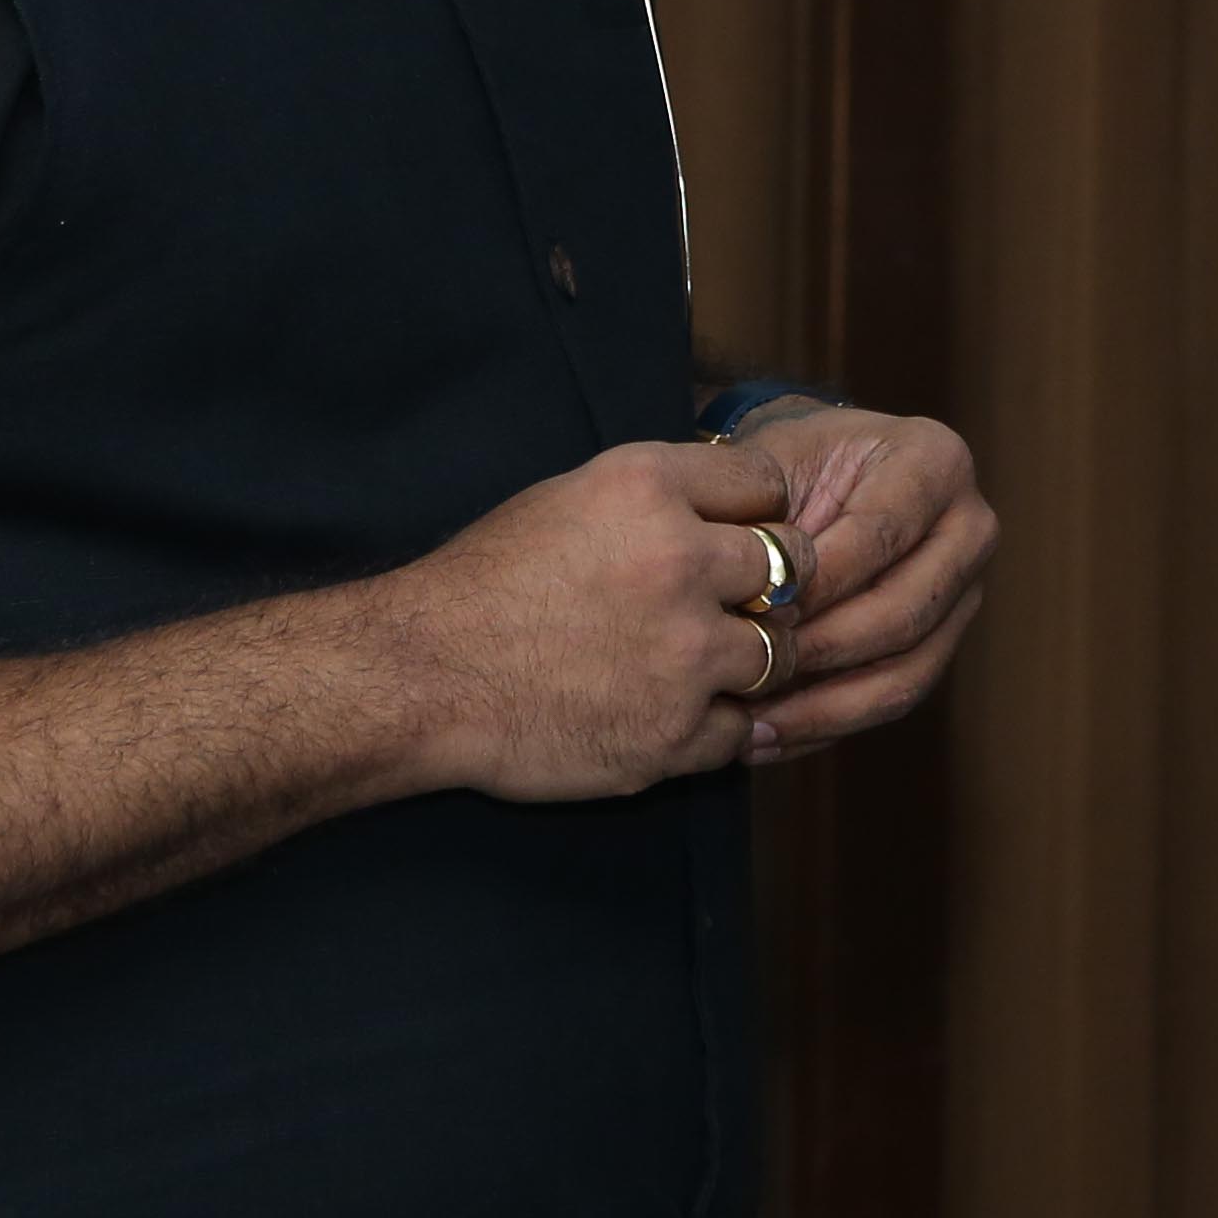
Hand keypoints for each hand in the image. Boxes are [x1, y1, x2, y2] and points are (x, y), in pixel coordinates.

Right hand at [374, 439, 799, 803]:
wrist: (423, 675)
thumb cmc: (483, 583)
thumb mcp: (570, 497)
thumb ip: (658, 497)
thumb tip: (726, 508)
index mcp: (650, 488)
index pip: (768, 485)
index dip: (760, 512)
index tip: (744, 534)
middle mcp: (681, 562)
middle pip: (795, 565)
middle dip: (776, 585)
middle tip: (742, 603)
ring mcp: (685, 654)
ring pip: (782, 654)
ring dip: (754, 660)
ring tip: (702, 663)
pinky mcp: (674, 733)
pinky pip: (739, 729)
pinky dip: (713, 726)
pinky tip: (672, 713)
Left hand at [718, 399, 998, 761]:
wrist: (808, 479)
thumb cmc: (785, 466)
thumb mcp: (772, 465)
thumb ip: (772, 524)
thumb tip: (763, 610)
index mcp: (935, 461)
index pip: (879, 535)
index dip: (817, 584)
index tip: (754, 612)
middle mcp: (970, 527)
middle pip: (904, 613)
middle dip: (821, 651)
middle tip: (751, 672)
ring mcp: (965, 592)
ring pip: (906, 672)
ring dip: (823, 708)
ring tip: (752, 726)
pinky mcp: (943, 643)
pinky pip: (894, 698)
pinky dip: (827, 724)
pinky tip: (766, 737)